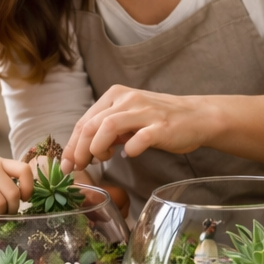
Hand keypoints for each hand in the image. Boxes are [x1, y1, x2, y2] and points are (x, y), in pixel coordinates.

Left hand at [65, 85, 218, 171]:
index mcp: (116, 96)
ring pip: (107, 128)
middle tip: (78, 168)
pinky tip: (129, 155)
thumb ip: (108, 129)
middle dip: (79, 151)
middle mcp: (127, 100)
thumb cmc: (161, 120)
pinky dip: (129, 151)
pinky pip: (138, 140)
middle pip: (91, 125)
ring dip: (97, 149)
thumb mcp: (129, 119)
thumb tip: (86, 150)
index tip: (67, 164)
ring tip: (101, 161)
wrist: (196, 116)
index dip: (72, 144)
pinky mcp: (160, 127)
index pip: (84, 121)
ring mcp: (144, 112)